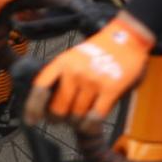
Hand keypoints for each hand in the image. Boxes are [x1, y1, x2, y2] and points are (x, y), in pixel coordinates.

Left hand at [23, 13, 152, 127]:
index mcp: (63, 62)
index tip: (32, 121)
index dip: (33, 108)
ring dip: (77, 123)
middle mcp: (75, 71)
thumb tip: (51, 105)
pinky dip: (90, 126)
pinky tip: (91, 124)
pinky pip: (94, 118)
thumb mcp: (75, 56)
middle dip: (60, 119)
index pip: (41, 89)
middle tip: (65, 118)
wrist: (129, 35)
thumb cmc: (101, 49)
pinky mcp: (110, 89)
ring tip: (81, 119)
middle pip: (58, 110)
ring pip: (76, 116)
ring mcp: (93, 81)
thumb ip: (63, 76)